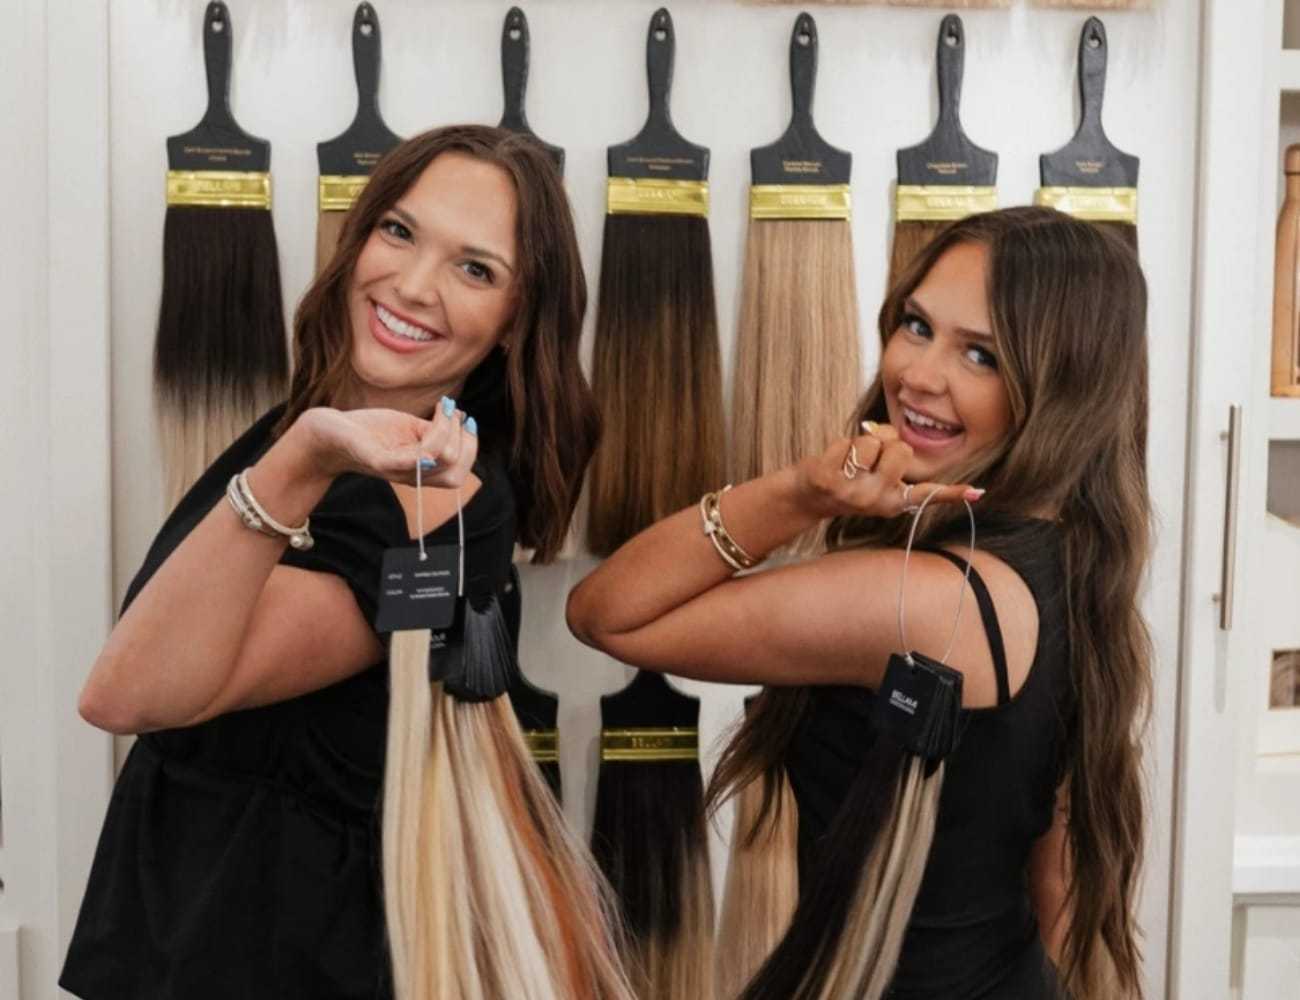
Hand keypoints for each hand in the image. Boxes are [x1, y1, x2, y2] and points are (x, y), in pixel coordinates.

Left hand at [294, 399, 478, 488]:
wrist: (327, 432)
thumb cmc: (368, 430)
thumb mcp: (408, 429)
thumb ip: (433, 432)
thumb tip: (463, 421)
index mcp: (419, 471)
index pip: (458, 474)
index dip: (471, 447)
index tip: (464, 418)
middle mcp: (410, 476)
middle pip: (455, 474)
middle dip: (465, 441)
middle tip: (454, 413)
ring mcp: (394, 469)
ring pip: (438, 459)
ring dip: (448, 428)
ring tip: (443, 407)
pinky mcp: (376, 459)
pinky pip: (409, 459)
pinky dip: (430, 438)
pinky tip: (434, 414)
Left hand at [793, 421, 982, 519]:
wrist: (808, 496)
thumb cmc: (850, 478)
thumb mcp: (878, 477)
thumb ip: (896, 457)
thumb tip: (899, 440)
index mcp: (894, 502)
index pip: (927, 495)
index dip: (952, 493)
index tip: (977, 493)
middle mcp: (877, 501)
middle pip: (902, 449)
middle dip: (886, 442)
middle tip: (869, 458)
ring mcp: (852, 493)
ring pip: (872, 442)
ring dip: (859, 443)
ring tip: (849, 462)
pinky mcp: (829, 481)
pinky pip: (846, 442)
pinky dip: (839, 444)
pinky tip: (832, 463)